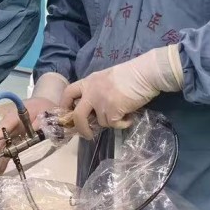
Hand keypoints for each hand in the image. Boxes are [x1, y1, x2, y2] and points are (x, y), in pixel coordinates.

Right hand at [0, 97, 56, 175]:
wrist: (51, 107)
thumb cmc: (48, 108)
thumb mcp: (47, 113)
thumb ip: (41, 124)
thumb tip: (34, 134)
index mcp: (16, 113)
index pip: (3, 127)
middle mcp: (11, 123)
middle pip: (0, 138)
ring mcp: (14, 131)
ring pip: (4, 145)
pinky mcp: (18, 137)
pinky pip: (10, 148)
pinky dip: (6, 158)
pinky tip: (1, 169)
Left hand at [63, 47, 181, 139]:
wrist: (144, 74)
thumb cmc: (130, 74)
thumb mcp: (107, 78)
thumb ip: (97, 90)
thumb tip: (95, 108)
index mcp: (89, 82)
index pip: (68, 93)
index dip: (65, 105)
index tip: (67, 115)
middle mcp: (91, 92)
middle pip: (78, 115)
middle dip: (81, 128)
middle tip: (87, 135)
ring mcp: (101, 102)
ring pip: (101, 122)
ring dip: (112, 121)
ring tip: (124, 112)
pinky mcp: (112, 111)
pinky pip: (114, 124)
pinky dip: (122, 123)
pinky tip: (129, 116)